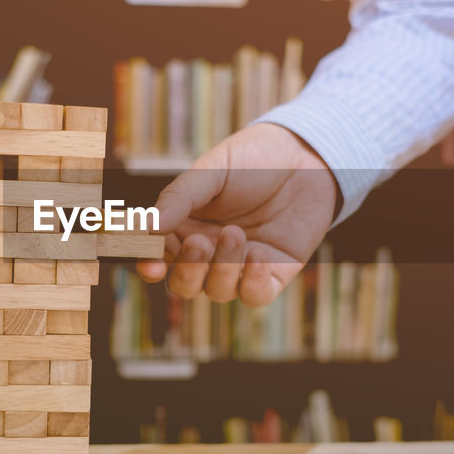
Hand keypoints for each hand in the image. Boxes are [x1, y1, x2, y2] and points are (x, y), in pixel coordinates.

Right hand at [136, 123, 337, 306]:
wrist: (306, 157)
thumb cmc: (253, 160)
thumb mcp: (211, 171)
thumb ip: (178, 199)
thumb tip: (146, 228)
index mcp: (185, 226)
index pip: (159, 256)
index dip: (150, 265)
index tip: (151, 264)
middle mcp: (209, 251)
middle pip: (184, 283)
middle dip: (188, 271)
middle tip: (200, 242)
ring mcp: (240, 265)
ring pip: (217, 291)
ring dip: (222, 269)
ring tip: (235, 234)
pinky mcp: (272, 273)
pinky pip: (254, 296)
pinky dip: (250, 282)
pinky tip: (258, 255)